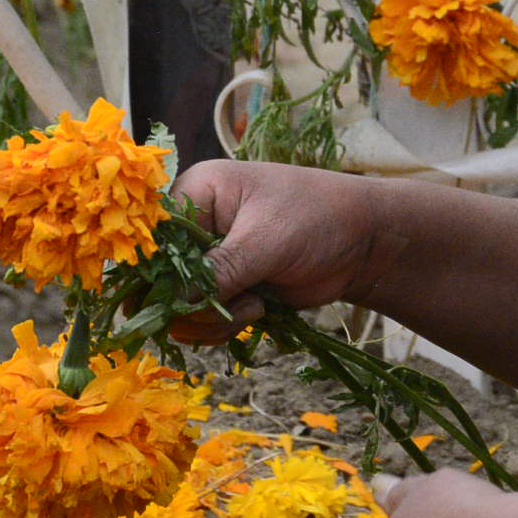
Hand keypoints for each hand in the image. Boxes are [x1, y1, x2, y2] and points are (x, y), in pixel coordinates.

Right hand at [166, 160, 387, 342]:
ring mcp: (211, 258)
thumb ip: (217, 271)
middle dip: (191, 304)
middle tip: (231, 306)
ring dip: (213, 319)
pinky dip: (225, 325)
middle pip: (159, 280)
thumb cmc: (318, 219)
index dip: (155, 275)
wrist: (365, 241)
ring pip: (180, 307)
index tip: (173, 302)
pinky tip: (260, 310)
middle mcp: (196, 225)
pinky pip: (204, 319)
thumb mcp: (265, 241)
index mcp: (196, 192)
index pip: (152, 239)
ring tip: (255, 305)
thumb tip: (169, 304)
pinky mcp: (227, 287)